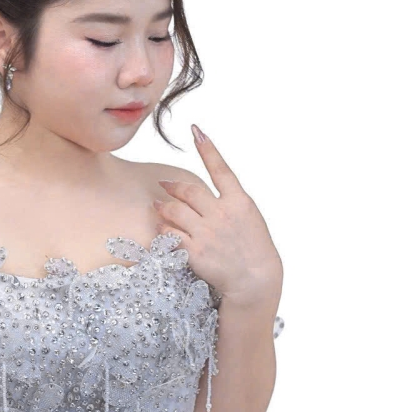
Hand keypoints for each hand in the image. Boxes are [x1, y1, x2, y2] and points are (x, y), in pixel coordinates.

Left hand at [153, 125, 282, 306]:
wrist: (254, 280)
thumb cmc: (254, 250)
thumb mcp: (250, 219)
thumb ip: (231, 203)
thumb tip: (213, 194)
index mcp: (239, 202)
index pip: (221, 169)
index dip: (208, 149)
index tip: (196, 132)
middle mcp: (222, 213)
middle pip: (189, 190)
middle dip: (173, 185)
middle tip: (164, 184)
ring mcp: (207, 232)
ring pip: (175, 210)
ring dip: (163, 206)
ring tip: (157, 206)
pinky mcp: (194, 250)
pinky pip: (170, 235)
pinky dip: (163, 230)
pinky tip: (161, 229)